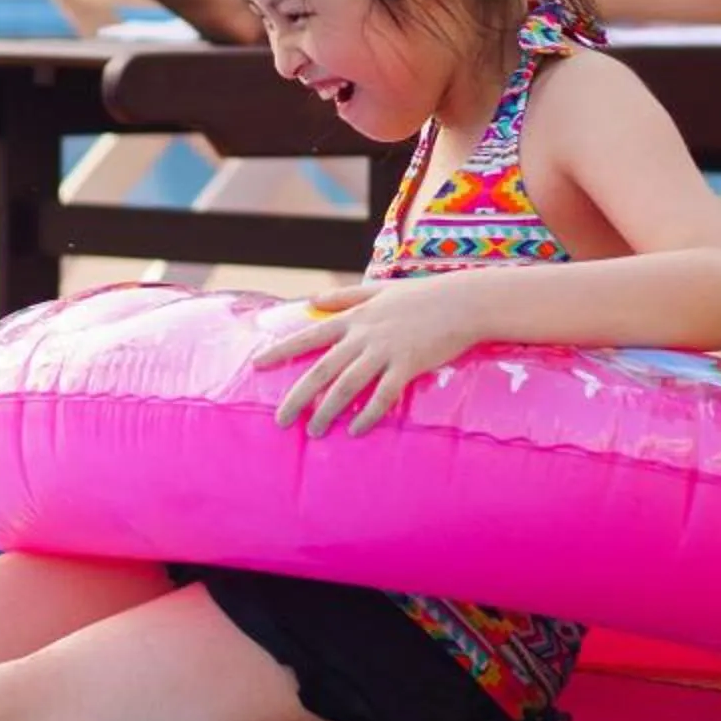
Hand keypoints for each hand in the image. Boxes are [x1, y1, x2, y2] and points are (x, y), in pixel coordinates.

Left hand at [253, 278, 491, 435]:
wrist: (463, 301)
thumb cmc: (422, 296)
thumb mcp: (378, 290)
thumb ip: (344, 296)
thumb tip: (313, 299)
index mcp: (354, 318)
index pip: (309, 335)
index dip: (282, 351)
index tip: (257, 364)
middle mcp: (363, 336)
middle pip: (322, 370)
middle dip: (298, 397)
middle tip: (281, 420)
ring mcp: (385, 351)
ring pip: (347, 386)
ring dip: (328, 411)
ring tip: (314, 431)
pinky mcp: (408, 365)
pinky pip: (383, 395)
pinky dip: (367, 414)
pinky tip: (355, 430)